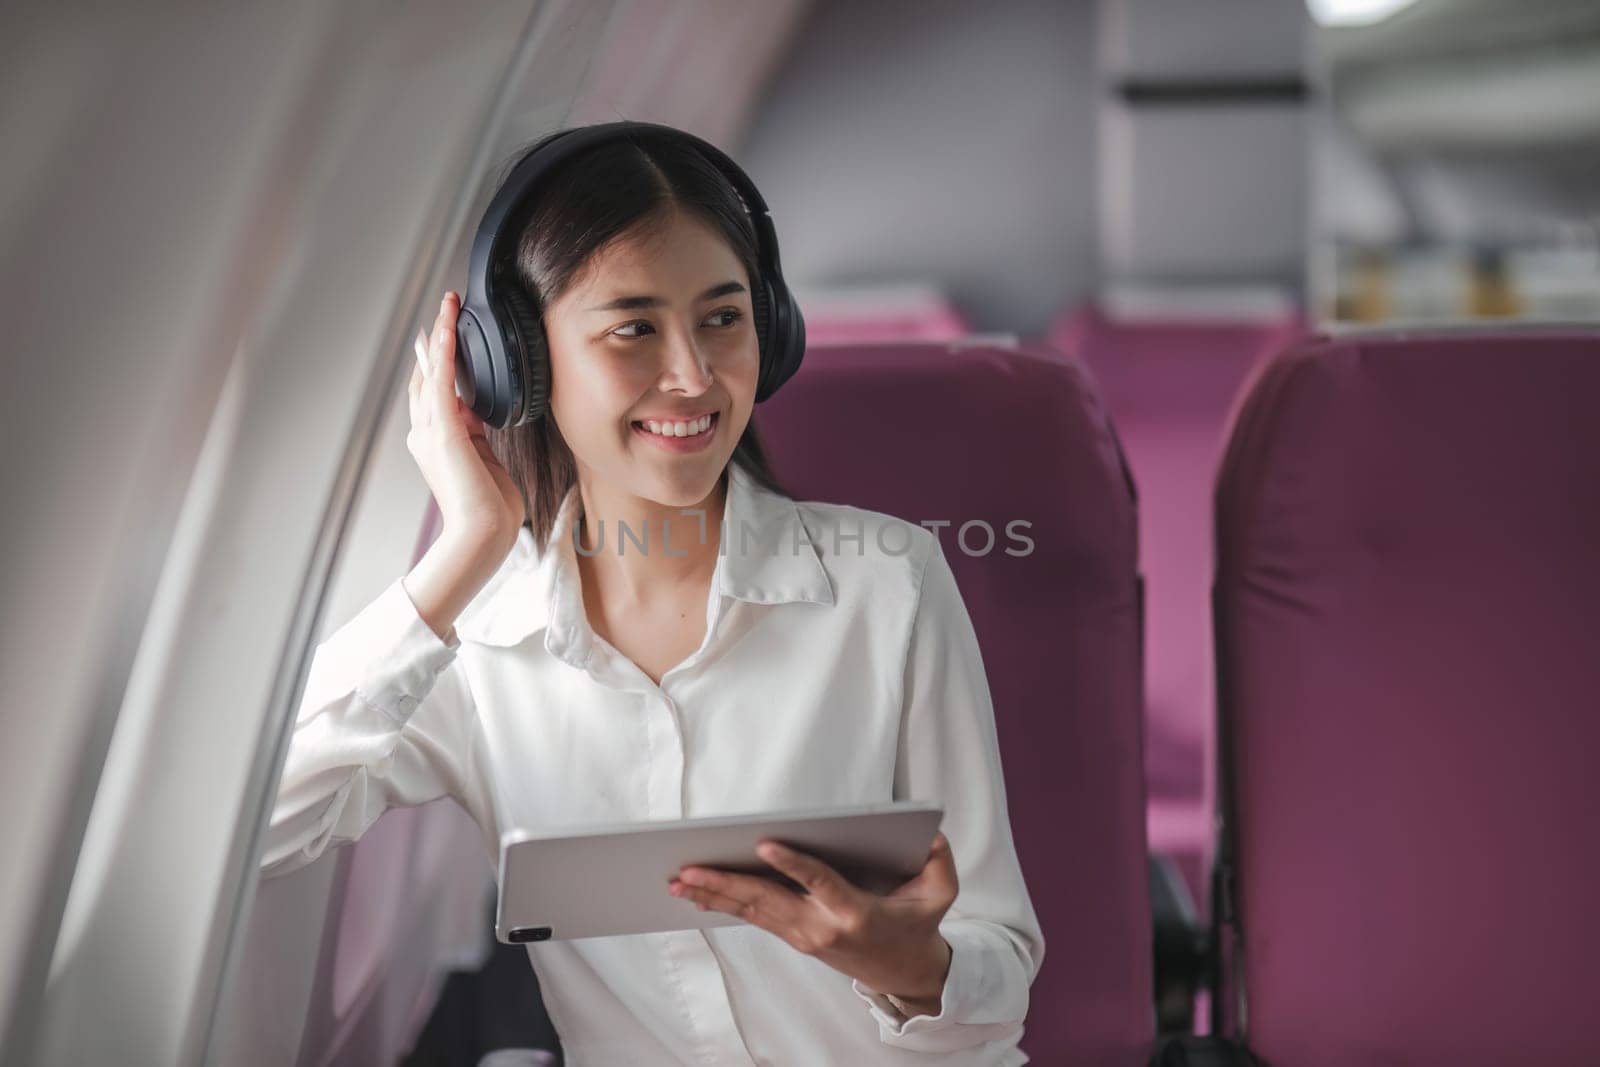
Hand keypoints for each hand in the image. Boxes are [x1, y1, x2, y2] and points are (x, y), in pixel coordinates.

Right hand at [407, 291, 523, 552]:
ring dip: (441, 336)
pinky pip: (442, 383)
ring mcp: (430, 432)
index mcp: (436, 441)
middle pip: (427, 376)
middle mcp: (426, 433)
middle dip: (436, 341)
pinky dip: (445, 354)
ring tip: (449, 306)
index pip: (434, 393)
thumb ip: (477, 434)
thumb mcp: (484, 460)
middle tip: (446, 309)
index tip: (447, 336)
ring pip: (432, 372)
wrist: (483, 534)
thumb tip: (478, 411)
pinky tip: (449, 330)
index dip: (439, 363)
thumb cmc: (490, 508)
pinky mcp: (444, 432)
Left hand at [668, 832, 959, 1011]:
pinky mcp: (794, 936)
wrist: (905, 973)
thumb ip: (938, 859)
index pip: (818, 882)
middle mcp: (821, 926)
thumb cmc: (919, 924)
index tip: (764, 844)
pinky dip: (722, 905)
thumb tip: (927, 832)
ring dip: (712, 894)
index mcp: (853, 911)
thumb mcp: (941, 892)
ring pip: (752, 911)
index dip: (792, 864)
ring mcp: (803, 935)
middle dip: (724, 884)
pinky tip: (695, 894)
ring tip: (677, 879)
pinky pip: (753, 918)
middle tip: (687, 869)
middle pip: (767, 901)